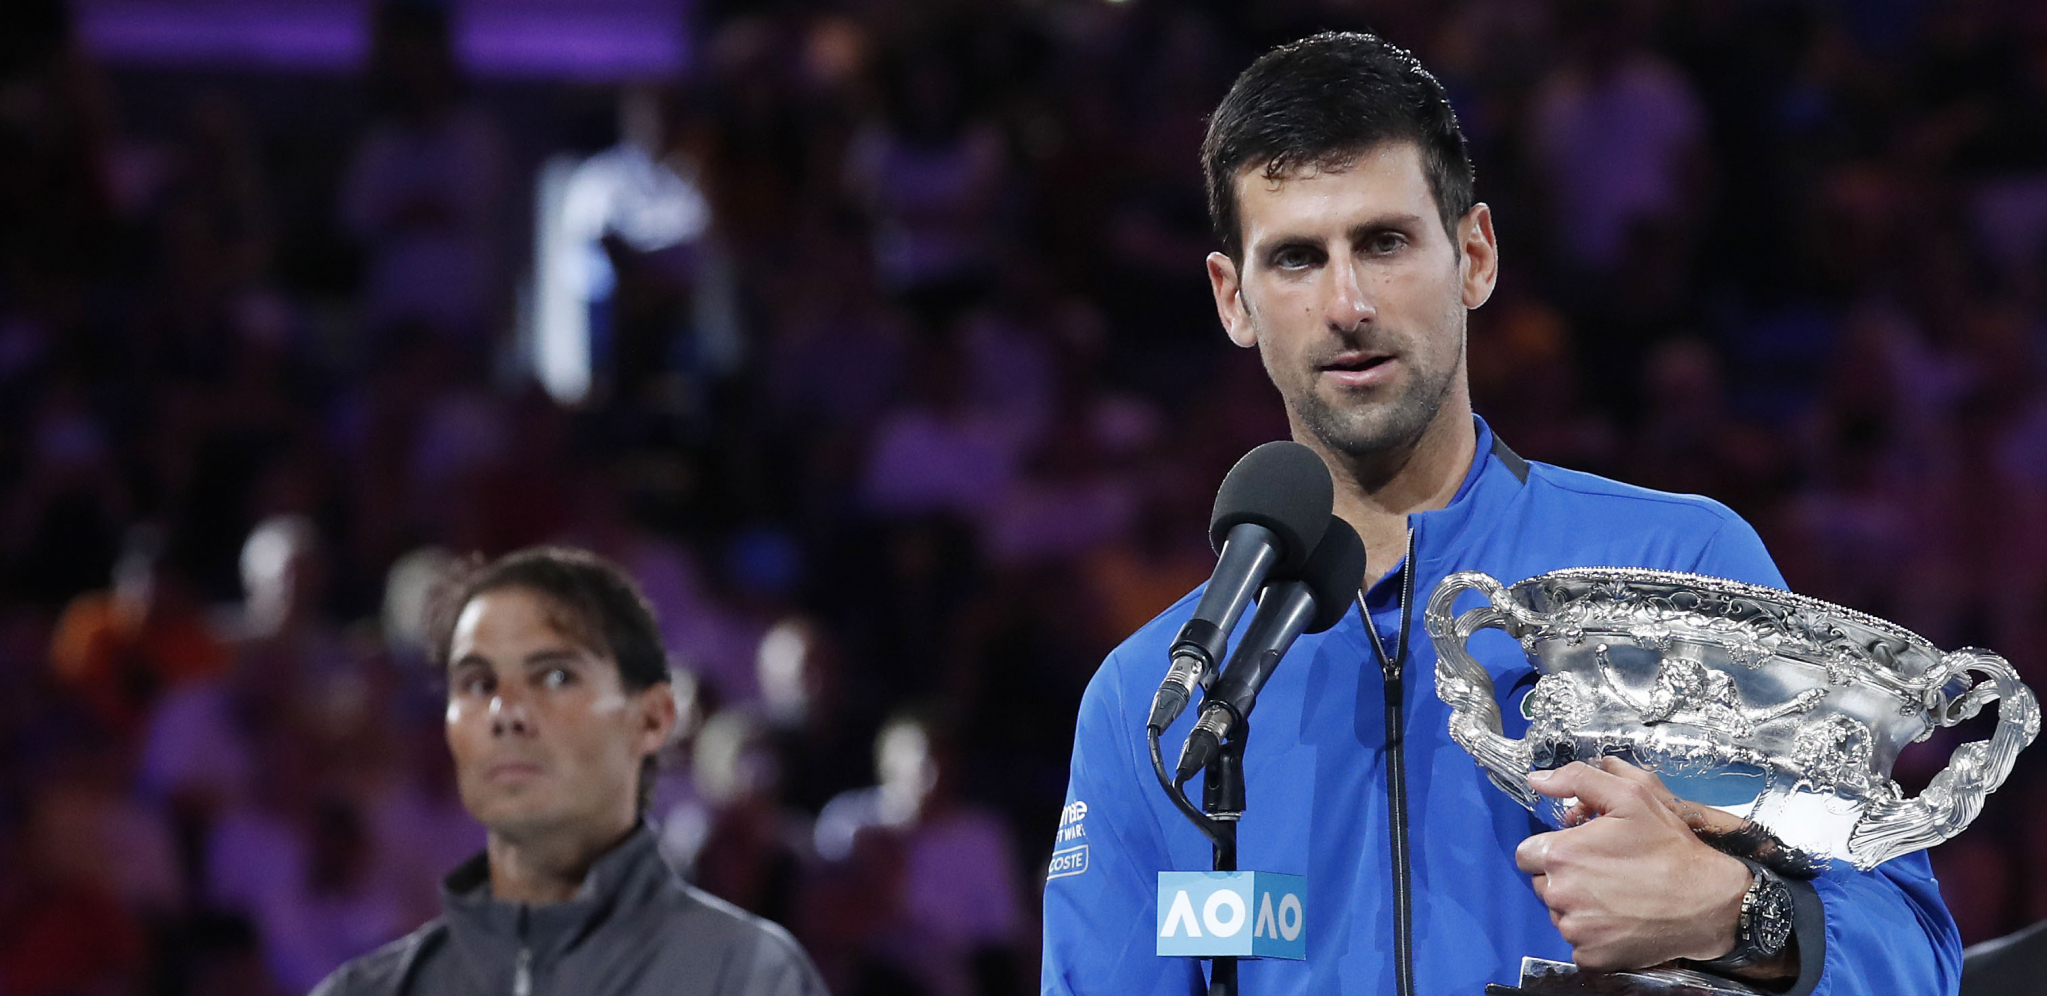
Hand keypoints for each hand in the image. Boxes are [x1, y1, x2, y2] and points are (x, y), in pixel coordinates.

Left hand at [1514, 758, 1752, 971]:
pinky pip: (1577, 944)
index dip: (1552, 849)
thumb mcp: (1631, 796)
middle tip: (1602, 871)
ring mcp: (1574, 930)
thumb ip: (1578, 780)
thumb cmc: (1669, 848)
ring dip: (1576, 905)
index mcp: (1561, 854)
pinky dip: (1592, 935)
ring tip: (1615, 895)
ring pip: (1558, 913)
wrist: (1709, 902)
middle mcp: (1559, 894)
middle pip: (1542, 883)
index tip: (1578, 851)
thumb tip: (1537, 779)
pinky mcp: (1590, 957)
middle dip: (1563, 876)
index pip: (1527, 853)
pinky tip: (1620, 920)